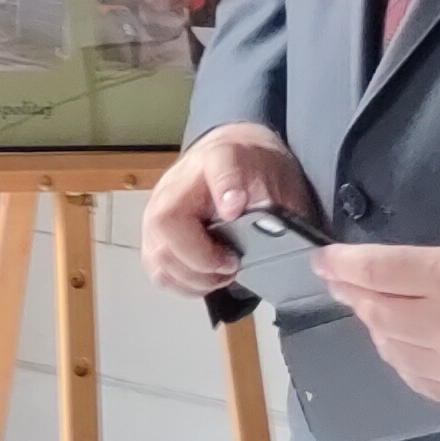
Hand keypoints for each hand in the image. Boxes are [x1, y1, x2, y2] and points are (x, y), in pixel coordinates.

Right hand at [139, 123, 313, 295]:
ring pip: (158, 253)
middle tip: (231, 265)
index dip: (225, 186)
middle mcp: (178, 182)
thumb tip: (285, 244)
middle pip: (166, 221)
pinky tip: (207, 278)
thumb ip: (279, 208)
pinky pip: (158, 270)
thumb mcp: (278, 180)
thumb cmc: (253, 173)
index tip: (235, 209)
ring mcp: (158, 209)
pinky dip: (184, 283)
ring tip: (223, 274)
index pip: (218, 165)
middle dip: (200, 258)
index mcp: (218, 157)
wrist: (235, 160)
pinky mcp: (153, 235)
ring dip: (194, 276)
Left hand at [314, 234, 439, 413]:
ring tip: (366, 310)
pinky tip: (397, 347)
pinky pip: (419, 382)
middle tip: (340, 282)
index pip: (377, 273)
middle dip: (353, 294)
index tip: (323, 260)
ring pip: (392, 351)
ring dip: (373, 328)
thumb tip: (401, 274)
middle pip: (378, 313)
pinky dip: (399, 361)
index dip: (343, 265)